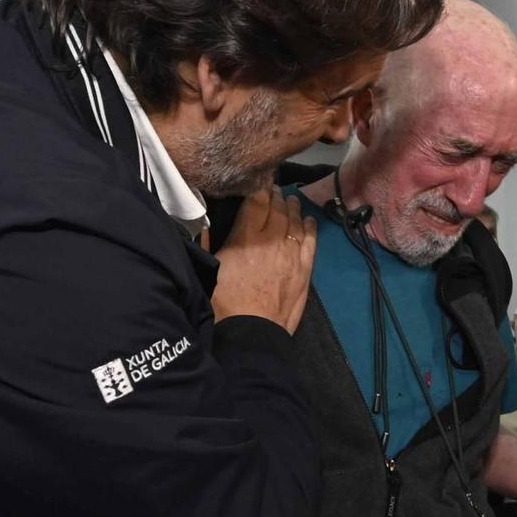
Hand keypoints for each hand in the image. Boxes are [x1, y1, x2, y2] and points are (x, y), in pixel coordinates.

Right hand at [211, 189, 315, 332]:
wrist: (252, 333)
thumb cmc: (224, 304)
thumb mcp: (210, 269)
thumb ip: (210, 244)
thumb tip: (206, 226)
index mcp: (245, 237)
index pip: (256, 202)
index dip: (258, 189)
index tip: (258, 182)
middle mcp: (272, 240)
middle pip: (278, 208)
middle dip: (276, 196)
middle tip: (274, 190)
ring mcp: (292, 254)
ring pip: (295, 222)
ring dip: (292, 208)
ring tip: (290, 200)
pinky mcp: (305, 270)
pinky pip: (311, 242)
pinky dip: (310, 228)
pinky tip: (309, 221)